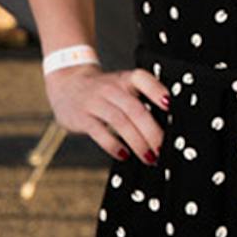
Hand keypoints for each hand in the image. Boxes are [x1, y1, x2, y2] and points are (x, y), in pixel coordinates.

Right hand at [47, 64, 168, 163]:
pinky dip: (113, 145)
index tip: (169, 105)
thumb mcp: (123, 86)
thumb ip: (141, 99)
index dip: (156, 91)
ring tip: (149, 157)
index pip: (142, 79)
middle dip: (152, 132)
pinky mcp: (82, 118)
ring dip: (137, 142)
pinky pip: (99, 132)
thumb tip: (167, 125)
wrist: (67, 85)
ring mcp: (95, 103)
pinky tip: (124, 155)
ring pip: (120, 122)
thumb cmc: (105, 91)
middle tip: (163, 149)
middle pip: (135, 109)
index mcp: (125, 79)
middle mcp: (111, 89)